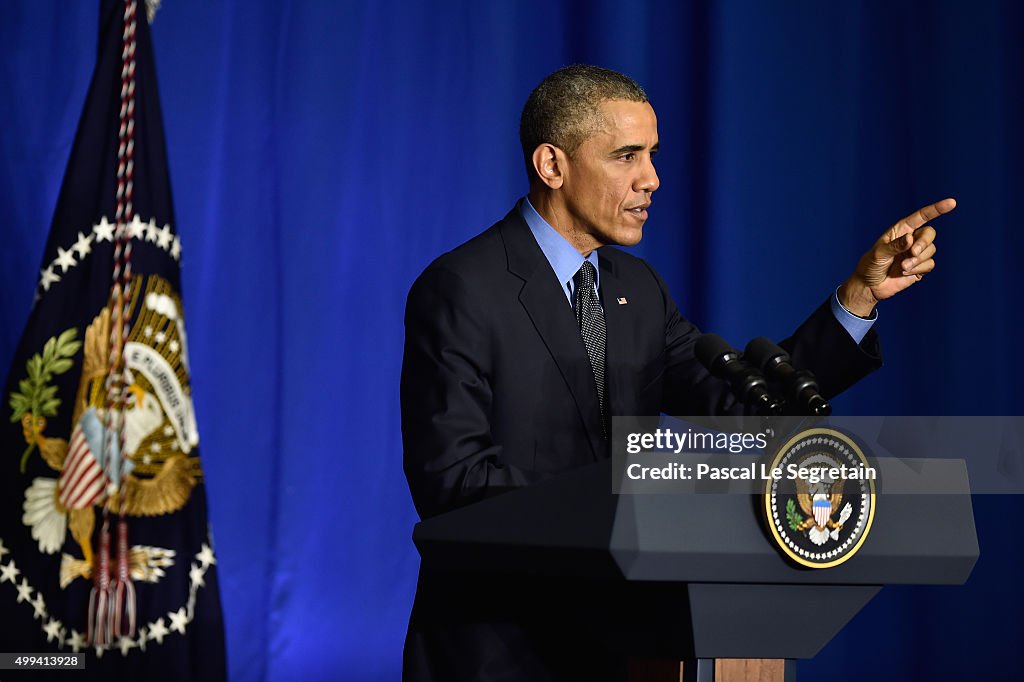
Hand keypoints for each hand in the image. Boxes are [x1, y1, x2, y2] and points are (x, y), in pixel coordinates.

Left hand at [839, 197, 955, 316]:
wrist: (870, 286)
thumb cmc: (870, 265)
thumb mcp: (879, 253)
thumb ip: (895, 245)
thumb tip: (910, 238)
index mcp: (901, 230)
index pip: (921, 216)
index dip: (936, 209)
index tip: (952, 203)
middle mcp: (911, 239)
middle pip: (929, 234)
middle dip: (923, 243)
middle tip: (913, 252)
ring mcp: (916, 254)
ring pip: (931, 250)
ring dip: (917, 260)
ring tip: (902, 267)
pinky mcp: (920, 267)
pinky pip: (929, 264)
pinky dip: (918, 269)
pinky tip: (905, 273)